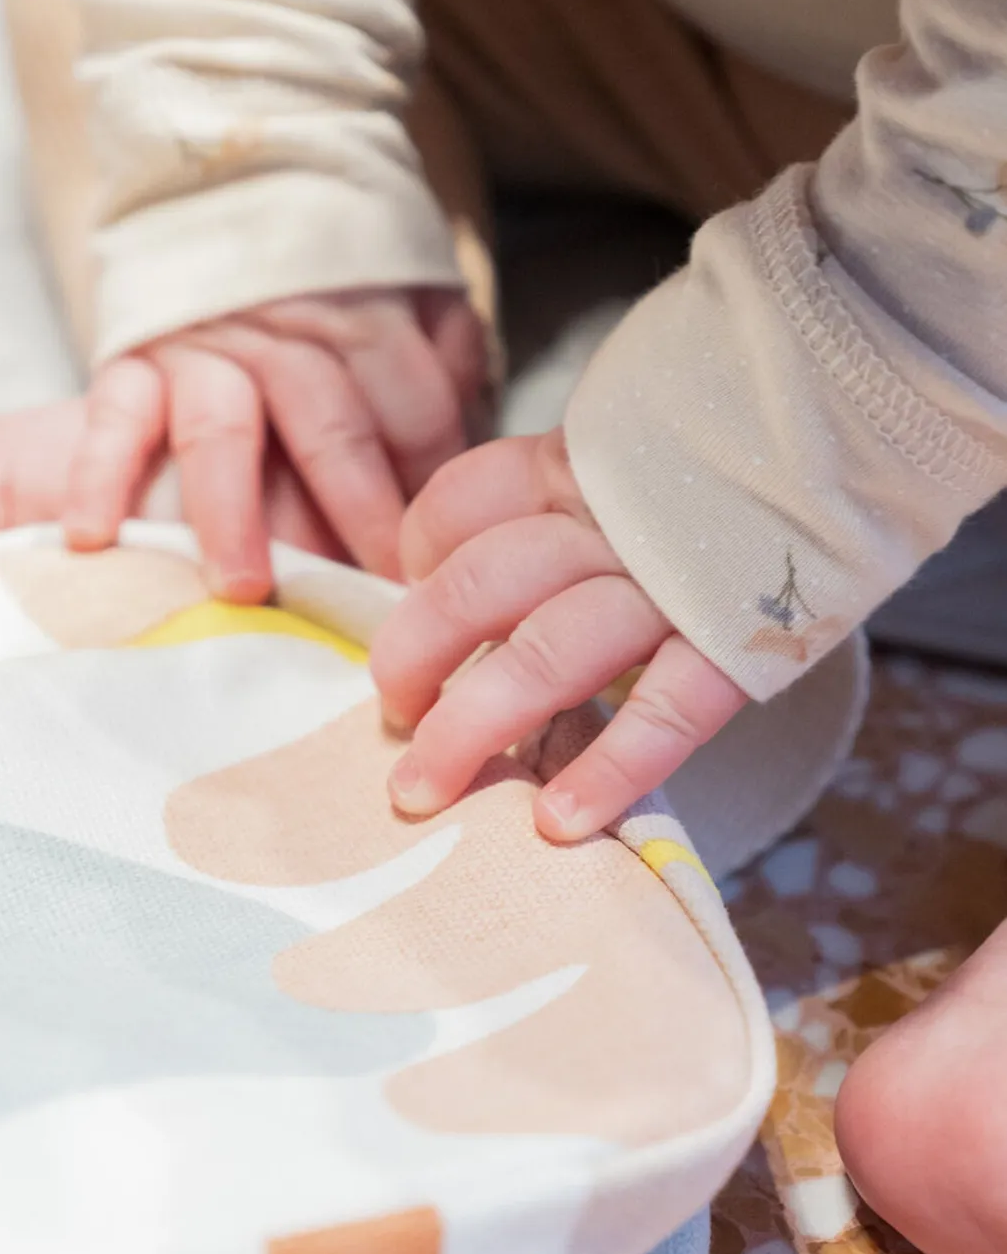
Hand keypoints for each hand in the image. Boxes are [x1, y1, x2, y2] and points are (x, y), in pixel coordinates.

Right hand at [62, 286, 487, 600]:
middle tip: (376, 590)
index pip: (414, 405)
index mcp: (364, 311)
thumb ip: (444, 354)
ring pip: (223, 432)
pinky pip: (113, 418)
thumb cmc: (331, 279)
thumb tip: (467, 445)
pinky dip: (98, 473)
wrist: (220, 187)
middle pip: (330, 425)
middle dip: (358, 512)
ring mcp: (203, 347)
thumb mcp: (411, 288)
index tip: (441, 559)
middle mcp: (283, 328)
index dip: (432, 484)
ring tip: (242, 587)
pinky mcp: (131, 362)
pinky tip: (95, 536)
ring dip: (233, 513)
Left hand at [369, 429, 746, 842]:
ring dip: (475, 725)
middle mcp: (613, 527)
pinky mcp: (739, 643)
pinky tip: (559, 822)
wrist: (862, 431)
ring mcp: (673, 587)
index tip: (410, 599)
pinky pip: (667, 712)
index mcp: (579, 470)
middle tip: (391, 717)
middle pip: (484, 586)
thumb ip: (542, 498)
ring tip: (423, 790)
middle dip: (415, 657)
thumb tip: (430, 567)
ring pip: (547, 651)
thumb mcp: (620, 455)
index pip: (465, 504)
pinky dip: (611, 768)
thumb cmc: (718, 476)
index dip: (419, 557)